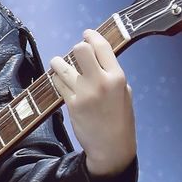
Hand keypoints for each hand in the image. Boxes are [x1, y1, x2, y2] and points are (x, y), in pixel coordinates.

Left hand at [50, 29, 136, 176]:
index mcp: (117, 77)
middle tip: (76, 55)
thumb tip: (98, 56)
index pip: (101, 46)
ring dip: (59, 62)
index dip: (91, 36)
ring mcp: (83, 93)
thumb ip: (112, 73)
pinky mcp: (71, 104)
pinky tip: (60, 80)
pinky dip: (57, 79)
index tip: (86, 34)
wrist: (112, 148)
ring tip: (60, 65)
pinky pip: (57, 83)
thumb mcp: (124, 92)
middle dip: (76, 49)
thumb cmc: (120, 119)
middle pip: (80, 50)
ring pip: (62, 65)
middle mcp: (100, 82)